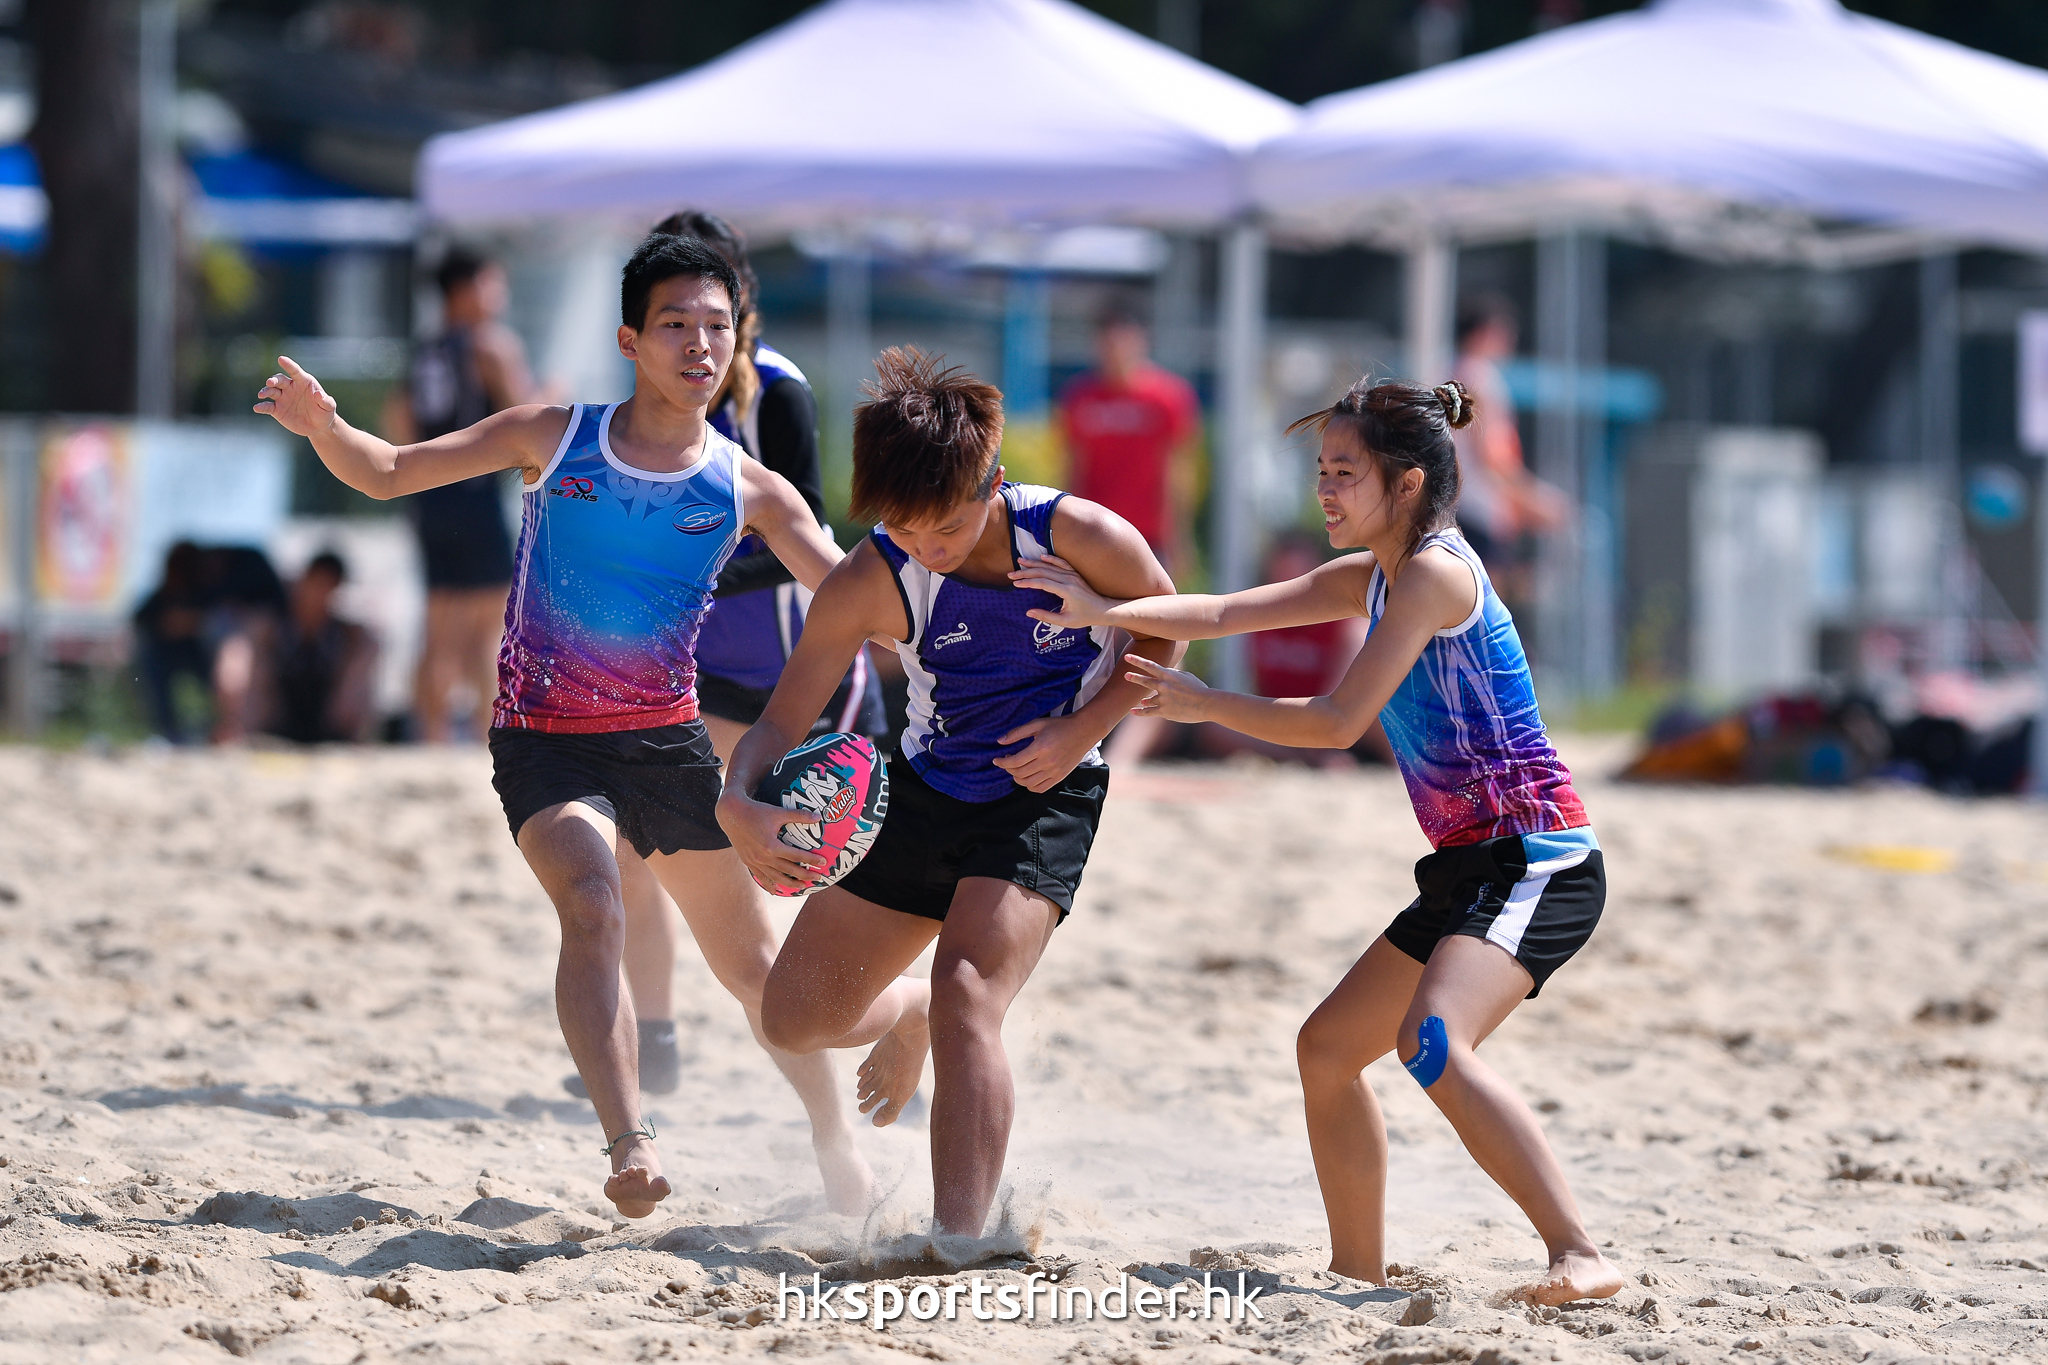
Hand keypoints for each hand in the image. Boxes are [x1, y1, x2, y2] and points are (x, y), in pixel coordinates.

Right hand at [253, 356, 337, 437]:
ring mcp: (283, 398)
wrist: (318, 427)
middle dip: (273, 380)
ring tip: (262, 395)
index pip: (295, 371)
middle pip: (279, 380)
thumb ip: (325, 400)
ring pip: (271, 391)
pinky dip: (262, 407)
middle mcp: (291, 387)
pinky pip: (267, 407)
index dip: (288, 365)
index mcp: (304, 382)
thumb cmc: (325, 413)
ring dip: (265, 391)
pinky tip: (258, 408)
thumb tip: (318, 393)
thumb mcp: (329, 407)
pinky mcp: (277, 410)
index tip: (281, 359)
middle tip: (270, 382)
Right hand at [715, 790, 829, 891]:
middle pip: (787, 869)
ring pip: (775, 876)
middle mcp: (762, 857)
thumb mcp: (778, 812)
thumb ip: (798, 815)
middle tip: (817, 878)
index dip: (811, 860)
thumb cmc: (756, 811)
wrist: (731, 814)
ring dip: (789, 882)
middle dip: (804, 875)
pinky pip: (760, 877)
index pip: (796, 855)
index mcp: (771, 845)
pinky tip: (777, 890)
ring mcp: (754, 861)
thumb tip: (818, 816)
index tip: (823, 863)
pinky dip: (770, 884)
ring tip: (802, 886)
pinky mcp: (748, 862)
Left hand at [992, 712, 1101, 792]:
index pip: (1015, 762)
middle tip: (1008, 761)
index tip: (996, 760)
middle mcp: (1047, 762)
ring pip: (1028, 784)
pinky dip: (1030, 786)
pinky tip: (1028, 777)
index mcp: (1040, 748)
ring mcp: (1054, 772)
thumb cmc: (1059, 726)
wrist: (1083, 731)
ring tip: (1017, 769)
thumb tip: (1000, 741)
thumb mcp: (1037, 724)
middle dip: (1008, 769)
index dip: (1002, 762)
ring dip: (1017, 778)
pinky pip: (1040, 789)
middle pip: (1019, 773)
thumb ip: (1017, 733)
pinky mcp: (1059, 777)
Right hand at [1009, 554, 1115, 629]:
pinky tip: (1042, 557)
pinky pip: (1061, 563)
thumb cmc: (1085, 617)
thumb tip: (1028, 612)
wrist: (1103, 609)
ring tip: (1020, 561)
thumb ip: (1046, 616)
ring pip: (1050, 566)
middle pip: (1043, 572)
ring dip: (1034, 563)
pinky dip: (1051, 559)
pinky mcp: (1075, 574)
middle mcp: (1069, 579)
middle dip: (1025, 572)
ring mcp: (1073, 575)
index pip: (1042, 583)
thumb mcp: (1065, 621)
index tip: (1015, 584)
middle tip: (1011, 574)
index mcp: (1066, 591)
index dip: (1027, 582)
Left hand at [1122, 652, 1210, 723]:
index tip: (1127, 657)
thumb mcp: (1186, 676)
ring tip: (1141, 701)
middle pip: (1144, 681)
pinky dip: (1140, 711)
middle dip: (1134, 677)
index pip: (1149, 665)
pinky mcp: (1164, 711)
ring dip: (1145, 700)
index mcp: (1169, 675)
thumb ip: (1173, 674)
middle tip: (1126, 675)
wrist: (1206, 704)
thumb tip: (1163, 674)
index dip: (1137, 660)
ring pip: (1148, 700)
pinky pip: (1148, 712)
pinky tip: (1132, 711)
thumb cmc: (1198, 689)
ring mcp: (1162, 699)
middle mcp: (1163, 686)